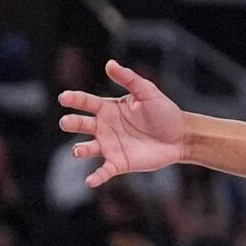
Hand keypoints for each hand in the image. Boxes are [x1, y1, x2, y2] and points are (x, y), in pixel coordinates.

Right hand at [60, 59, 187, 186]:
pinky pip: (103, 171)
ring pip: (87, 148)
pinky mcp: (119, 163)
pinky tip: (90, 181)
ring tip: (78, 150)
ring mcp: (109, 146)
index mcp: (109, 108)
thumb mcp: (147, 92)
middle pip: (81, 125)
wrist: (181, 136)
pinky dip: (96, 177)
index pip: (86, 103)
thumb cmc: (164, 112)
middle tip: (66, 122)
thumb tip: (109, 63)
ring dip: (80, 150)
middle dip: (71, 123)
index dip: (75, 99)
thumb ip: (129, 79)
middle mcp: (104, 127)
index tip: (64, 97)